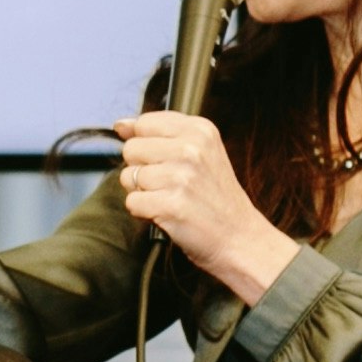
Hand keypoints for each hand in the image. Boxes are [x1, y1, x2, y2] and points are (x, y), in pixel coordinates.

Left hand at [116, 111, 300, 301]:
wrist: (240, 238)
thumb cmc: (216, 197)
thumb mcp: (200, 153)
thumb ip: (159, 134)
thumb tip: (121, 125)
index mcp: (200, 130)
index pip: (144, 123)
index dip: (145, 145)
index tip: (163, 161)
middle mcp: (191, 149)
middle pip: (131, 149)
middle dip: (141, 170)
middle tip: (169, 184)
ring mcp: (181, 177)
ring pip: (128, 177)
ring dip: (143, 193)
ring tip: (171, 199)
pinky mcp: (171, 204)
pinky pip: (132, 202)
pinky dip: (144, 212)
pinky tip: (167, 213)